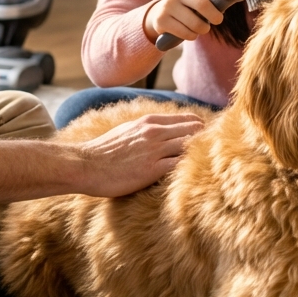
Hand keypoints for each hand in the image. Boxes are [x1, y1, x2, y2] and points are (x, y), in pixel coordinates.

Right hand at [77, 112, 204, 195]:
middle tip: (213, 154)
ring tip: (206, 167)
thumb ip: (148, 129)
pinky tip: (192, 177)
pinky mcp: (152, 169)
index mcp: (150, 122)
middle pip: (195, 131)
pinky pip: (180, 166)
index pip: (188, 120)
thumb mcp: (128, 130)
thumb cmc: (104, 151)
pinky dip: (188, 169)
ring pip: (191, 146)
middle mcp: (155, 132)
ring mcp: (154, 150)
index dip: (201, 130)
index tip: (207, 141)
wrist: (85, 165)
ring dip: (200, 155)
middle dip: (206, 141)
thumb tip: (164, 131)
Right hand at [144, 0, 234, 43]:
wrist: (161, 14)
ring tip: (200, 26)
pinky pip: (187, 34)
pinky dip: (192, 36)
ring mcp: (167, 5)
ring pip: (196, 23)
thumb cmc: (188, 5)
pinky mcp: (161, 20)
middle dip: (215, 16)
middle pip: (202, 4)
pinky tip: (188, 31)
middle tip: (218, 20)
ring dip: (203, 29)